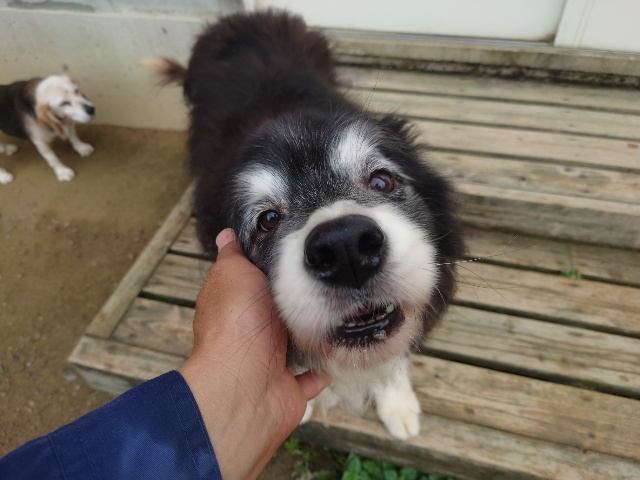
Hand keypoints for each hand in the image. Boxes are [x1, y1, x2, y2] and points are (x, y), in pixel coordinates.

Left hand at [178, 229, 329, 479]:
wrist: (246, 382)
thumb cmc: (237, 322)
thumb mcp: (233, 273)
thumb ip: (234, 254)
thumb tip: (226, 236)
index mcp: (235, 305)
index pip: (253, 281)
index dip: (272, 265)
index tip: (300, 249)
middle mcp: (249, 334)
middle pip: (277, 312)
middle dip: (298, 299)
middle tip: (330, 278)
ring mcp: (269, 363)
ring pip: (295, 343)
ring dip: (313, 332)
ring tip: (342, 309)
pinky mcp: (289, 387)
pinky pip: (311, 376)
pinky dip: (323, 369)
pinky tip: (340, 349)